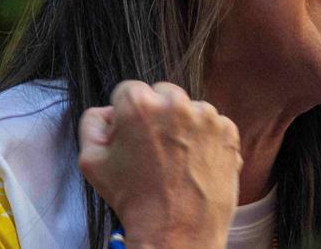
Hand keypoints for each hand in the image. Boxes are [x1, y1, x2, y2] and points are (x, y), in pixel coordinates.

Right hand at [78, 80, 241, 248]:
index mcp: (139, 104)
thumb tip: (108, 111)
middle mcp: (176, 102)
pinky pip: (213, 125)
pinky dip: (206, 139)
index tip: (131, 135)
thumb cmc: (133, 199)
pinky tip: (195, 163)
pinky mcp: (228, 131)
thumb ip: (92, 124)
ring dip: (183, 125)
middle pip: (161, 94)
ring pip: (189, 109)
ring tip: (176, 160)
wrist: (177, 230)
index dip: (126, 115)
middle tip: (154, 149)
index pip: (128, 91)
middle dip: (156, 114)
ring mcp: (207, 116)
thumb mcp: (91, 162)